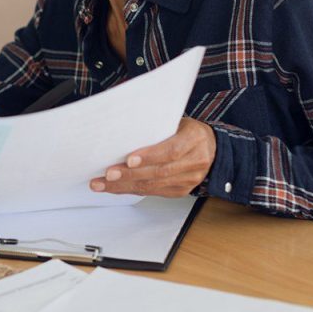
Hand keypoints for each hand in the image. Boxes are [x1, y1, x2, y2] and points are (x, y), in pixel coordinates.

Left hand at [90, 116, 215, 196]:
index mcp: (194, 138)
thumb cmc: (186, 130)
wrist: (210, 147)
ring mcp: (190, 179)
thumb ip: (155, 125)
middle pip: (160, 171)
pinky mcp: (181, 190)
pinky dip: (131, 190)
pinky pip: (153, 192)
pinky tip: (115, 188)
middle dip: (130, 175)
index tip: (128, 159)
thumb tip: (121, 127)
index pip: (171, 150)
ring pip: (154, 185)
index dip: (150, 156)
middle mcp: (195, 161)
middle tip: (108, 174)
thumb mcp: (176, 120)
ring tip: (102, 184)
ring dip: (125, 186)